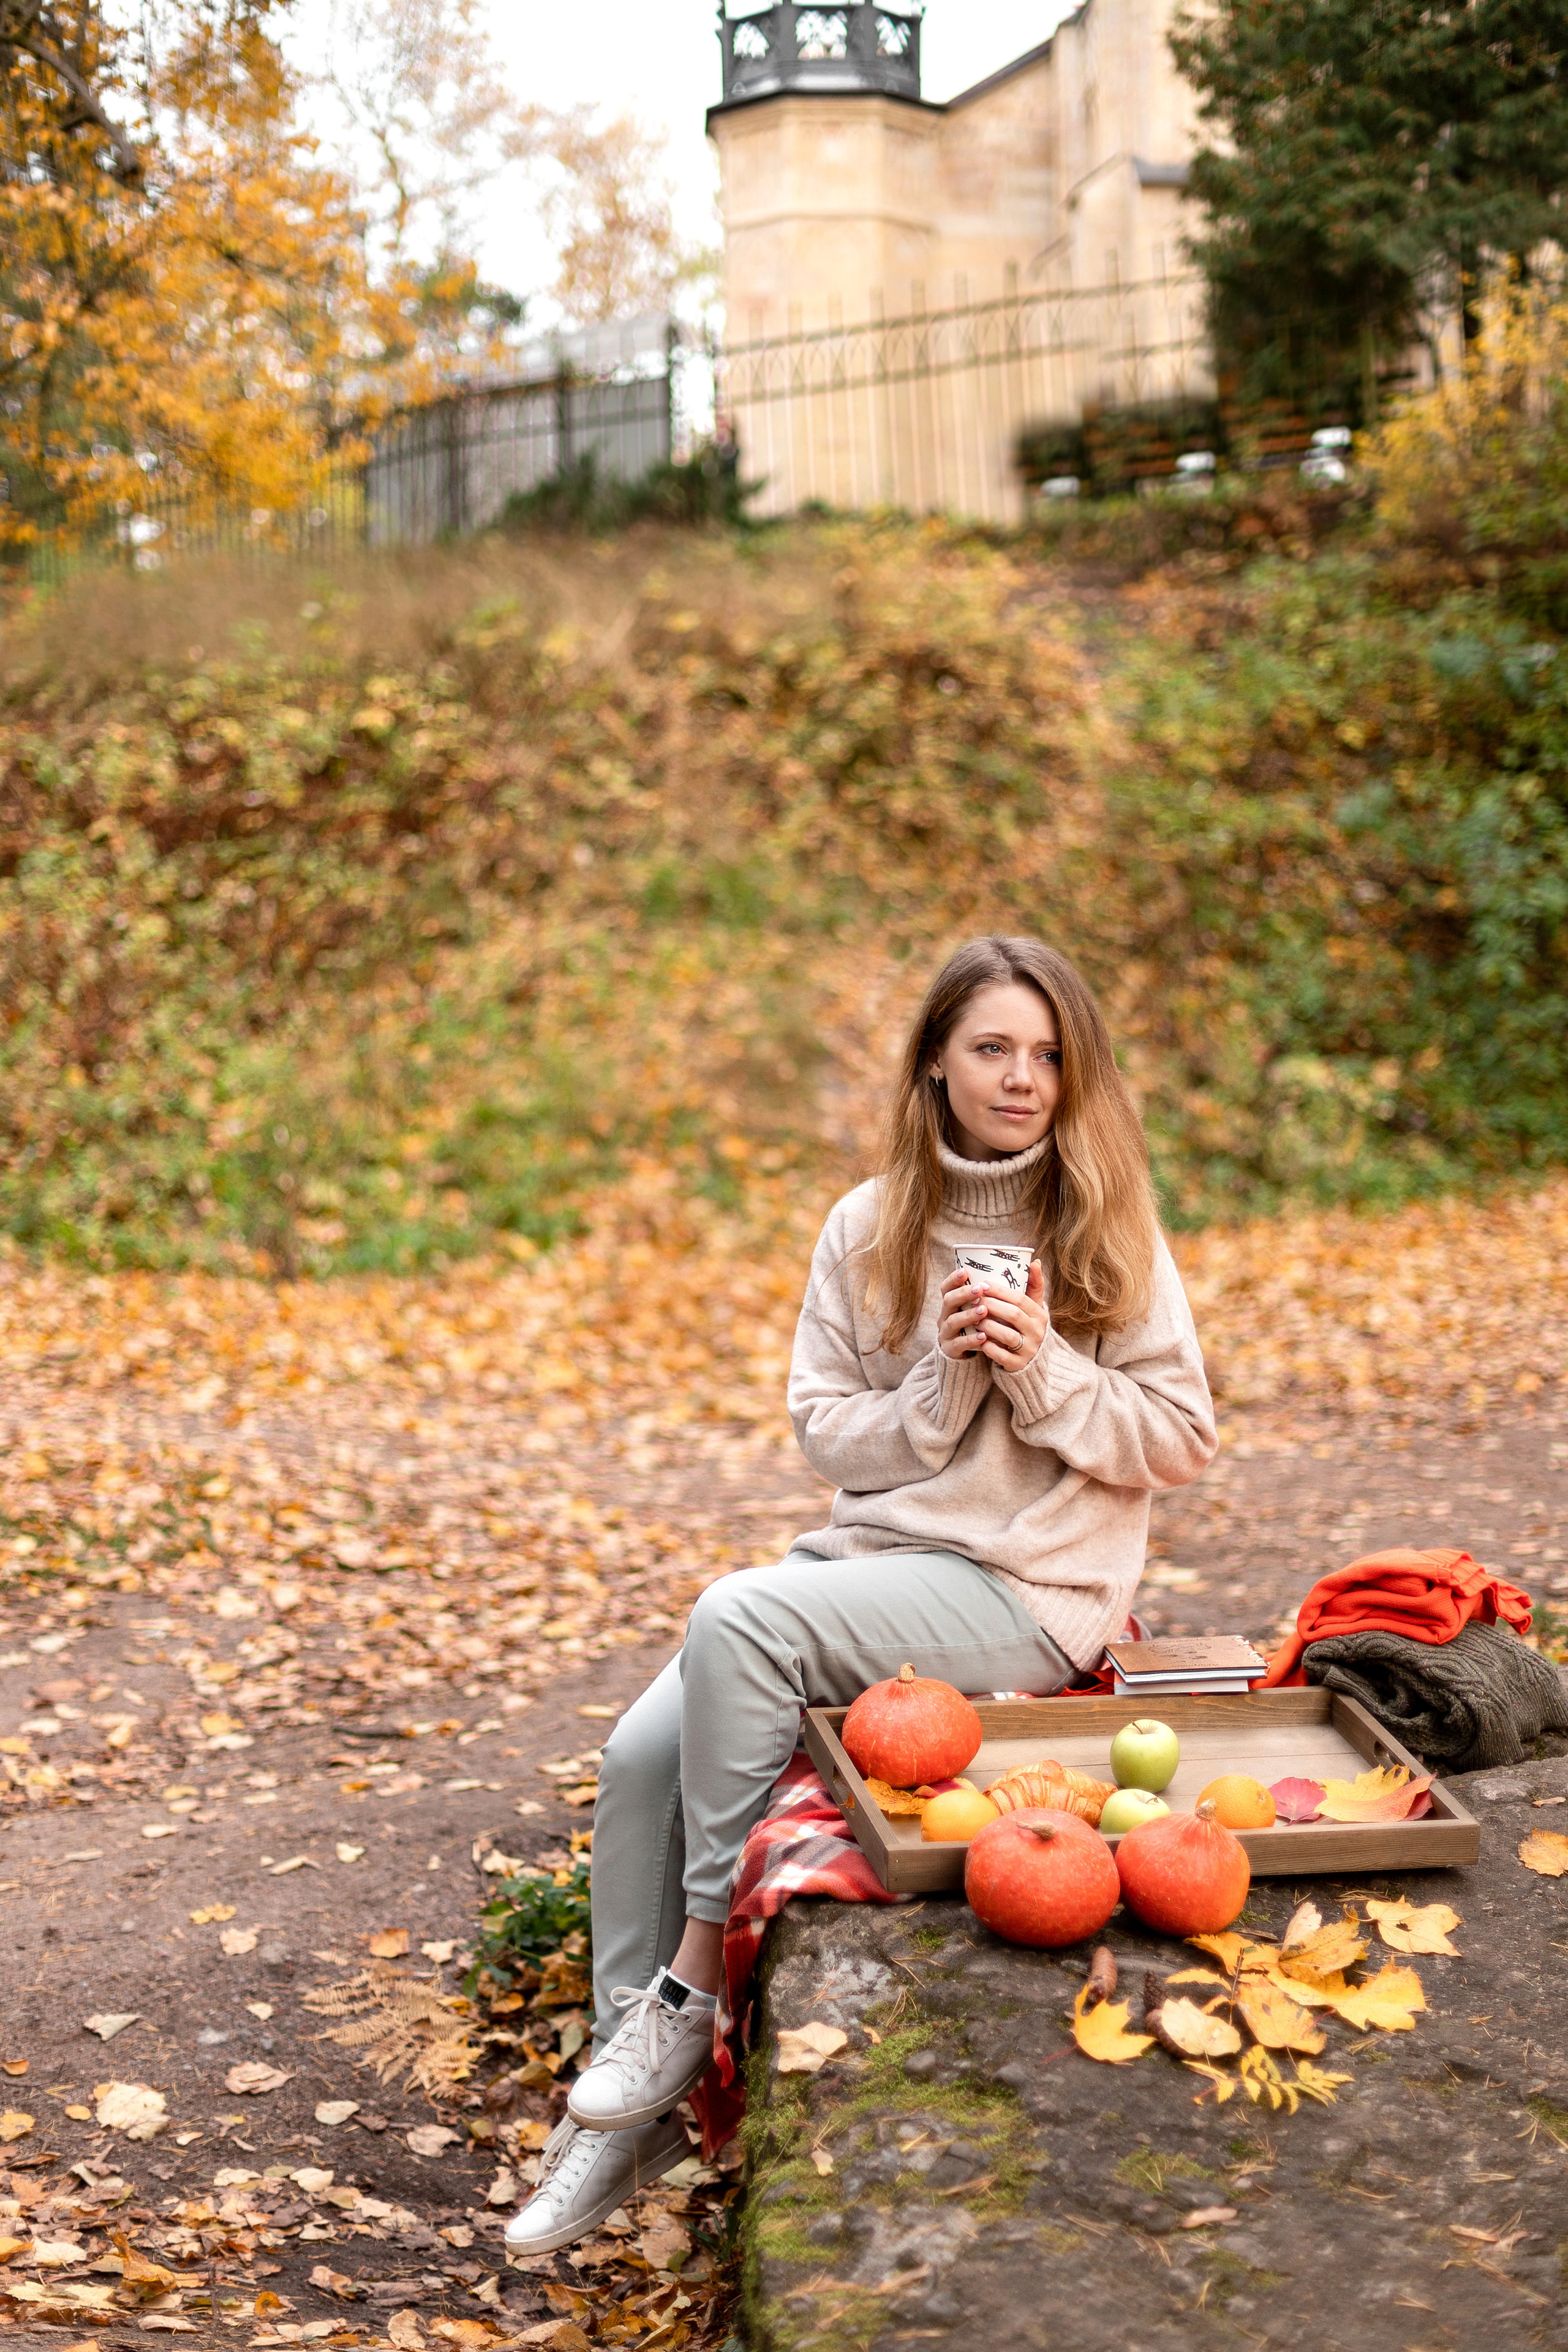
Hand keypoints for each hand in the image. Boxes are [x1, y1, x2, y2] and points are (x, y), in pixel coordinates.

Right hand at [937, 1266, 988, 1359]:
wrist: (966, 1352)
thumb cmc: (977, 1324)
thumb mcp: (980, 1309)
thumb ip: (991, 1294)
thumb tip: (1028, 1268)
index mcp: (951, 1304)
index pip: (946, 1288)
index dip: (953, 1279)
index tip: (965, 1271)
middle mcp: (945, 1316)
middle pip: (948, 1301)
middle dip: (963, 1294)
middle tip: (979, 1290)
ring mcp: (946, 1333)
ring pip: (953, 1321)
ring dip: (968, 1315)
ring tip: (983, 1311)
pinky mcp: (950, 1349)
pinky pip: (959, 1343)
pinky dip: (971, 1339)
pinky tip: (983, 1336)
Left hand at [967, 1259, 1046, 1373]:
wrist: (1029, 1360)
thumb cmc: (1025, 1327)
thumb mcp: (1032, 1308)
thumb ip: (1033, 1286)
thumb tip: (1035, 1261)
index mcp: (1040, 1315)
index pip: (1020, 1299)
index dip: (1000, 1291)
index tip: (982, 1284)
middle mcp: (1038, 1332)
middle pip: (1013, 1315)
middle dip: (991, 1305)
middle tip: (973, 1299)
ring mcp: (1029, 1350)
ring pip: (1008, 1336)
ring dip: (988, 1325)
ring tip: (974, 1318)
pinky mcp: (1018, 1365)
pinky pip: (1002, 1356)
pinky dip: (989, 1347)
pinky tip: (978, 1339)